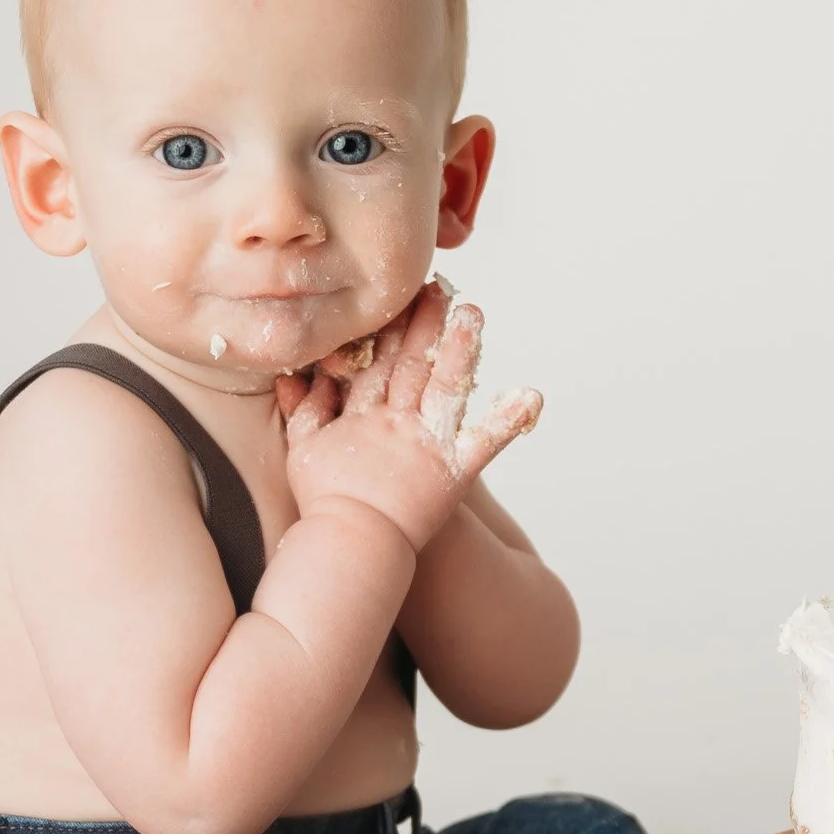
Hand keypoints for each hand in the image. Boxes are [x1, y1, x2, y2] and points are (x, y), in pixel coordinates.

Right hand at [274, 280, 541, 553]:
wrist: (348, 545)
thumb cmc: (325, 502)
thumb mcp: (304, 450)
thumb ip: (305, 410)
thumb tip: (301, 376)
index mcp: (363, 416)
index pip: (377, 361)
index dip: (389, 326)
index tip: (401, 294)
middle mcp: (397, 422)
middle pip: (414, 363)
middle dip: (427, 324)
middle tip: (440, 288)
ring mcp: (426, 444)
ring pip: (446, 386)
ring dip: (462, 350)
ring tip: (475, 314)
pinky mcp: (453, 473)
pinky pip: (485, 444)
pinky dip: (506, 421)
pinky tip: (532, 397)